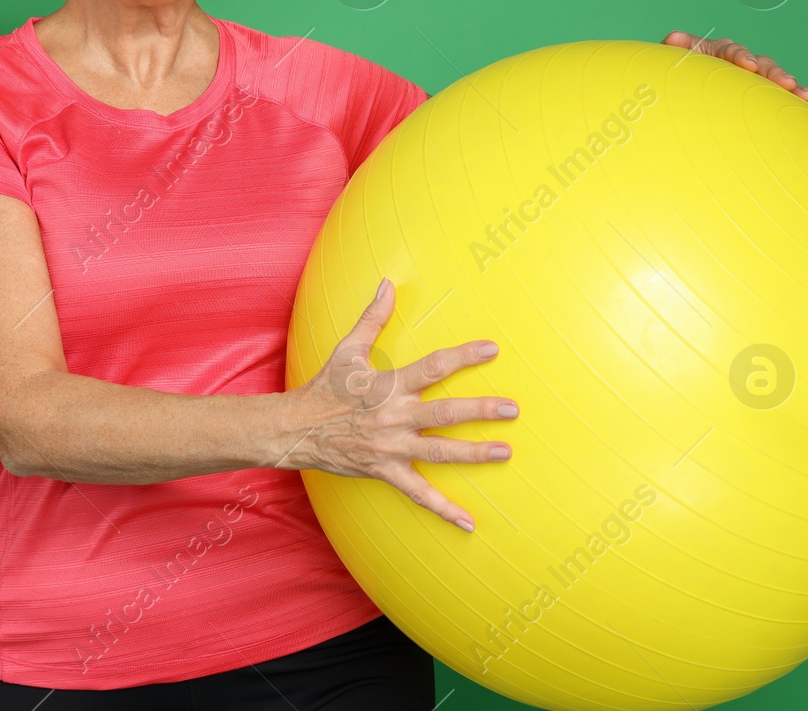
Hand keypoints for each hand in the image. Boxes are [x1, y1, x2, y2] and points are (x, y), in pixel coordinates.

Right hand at [282, 278, 517, 532]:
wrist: (294, 430)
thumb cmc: (324, 388)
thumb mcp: (347, 349)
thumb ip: (373, 318)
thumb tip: (387, 284)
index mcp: (390, 385)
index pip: (434, 367)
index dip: (464, 357)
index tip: (492, 349)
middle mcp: (395, 417)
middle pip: (446, 414)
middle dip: (481, 411)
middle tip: (513, 409)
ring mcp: (392, 448)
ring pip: (440, 452)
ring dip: (475, 453)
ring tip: (506, 452)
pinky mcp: (386, 472)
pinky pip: (419, 494)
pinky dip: (444, 509)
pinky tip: (469, 522)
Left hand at [661, 30, 807, 100]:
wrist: (673, 96)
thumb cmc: (671, 78)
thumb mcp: (668, 64)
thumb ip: (673, 51)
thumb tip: (675, 38)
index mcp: (713, 51)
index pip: (728, 50)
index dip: (739, 56)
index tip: (748, 66)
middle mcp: (735, 62)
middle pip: (758, 63)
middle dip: (772, 72)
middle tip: (786, 83)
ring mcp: (748, 79)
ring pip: (771, 78)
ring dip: (788, 84)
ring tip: (803, 93)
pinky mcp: (755, 94)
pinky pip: (775, 94)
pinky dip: (791, 96)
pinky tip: (806, 99)